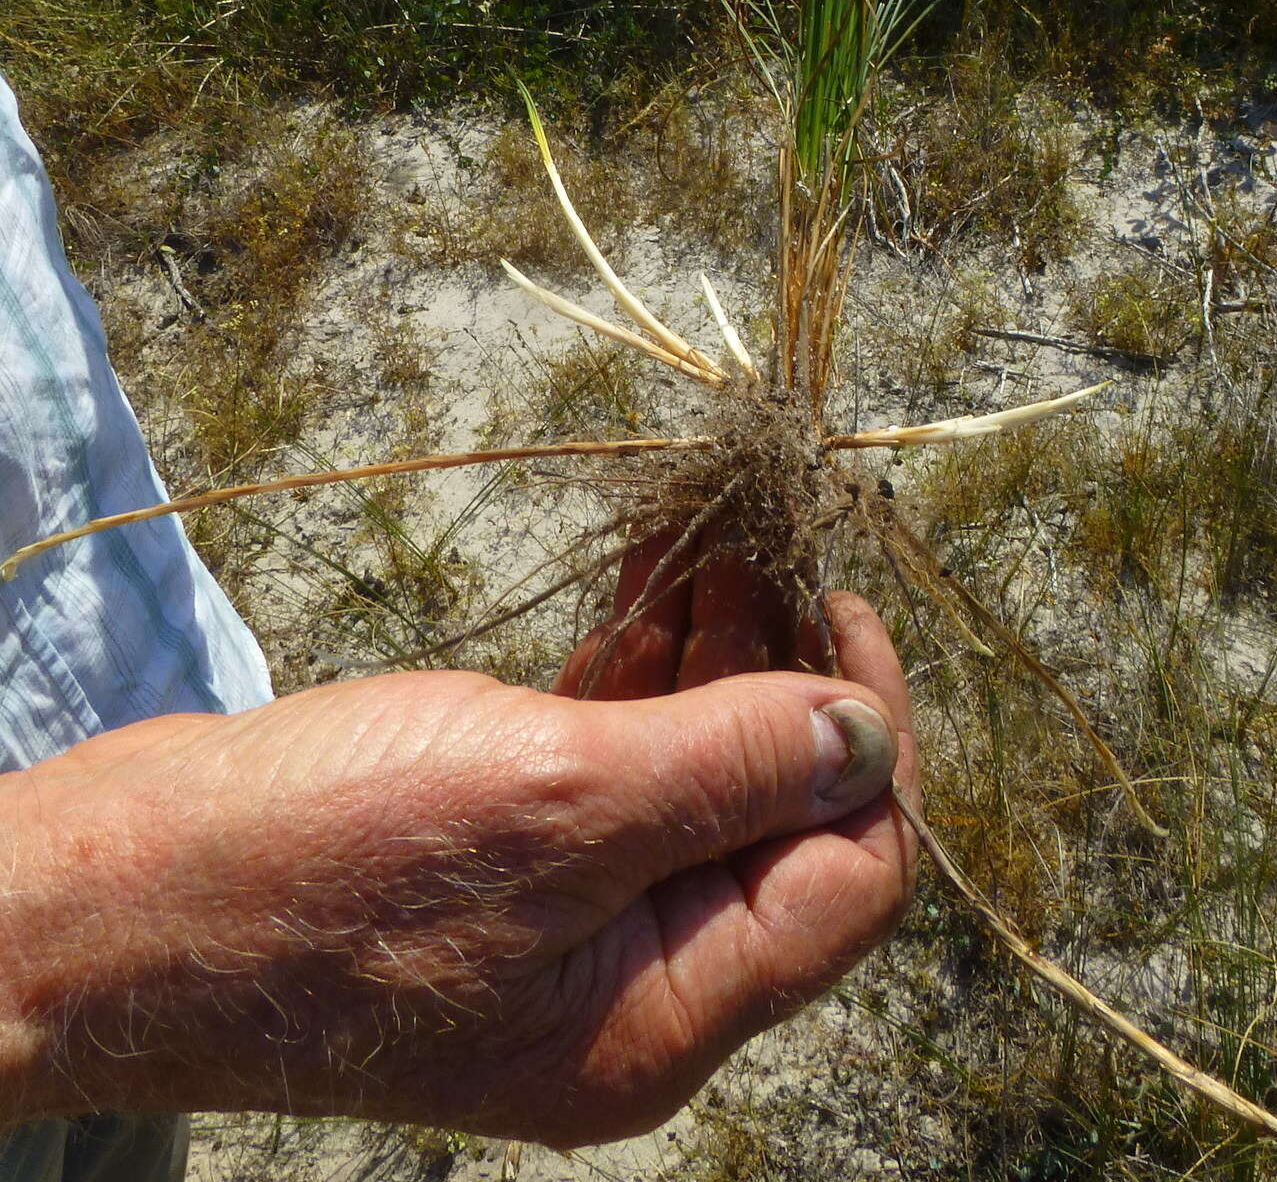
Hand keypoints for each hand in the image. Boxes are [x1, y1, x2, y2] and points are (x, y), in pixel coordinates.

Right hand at [0, 565, 914, 1146]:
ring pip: (692, 781)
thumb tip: (871, 734)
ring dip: (713, 658)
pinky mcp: (498, 865)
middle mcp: (631, 986)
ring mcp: (562, 926)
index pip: (848, 877)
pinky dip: (636, 678)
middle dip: (787, 677)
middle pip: (775, 823)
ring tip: (709, 544)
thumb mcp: (557, 800)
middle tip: (769, 551)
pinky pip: (610, 770)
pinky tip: (644, 589)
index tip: (841, 606)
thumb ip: (731, 764)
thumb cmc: (327, 861)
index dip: (870, 738)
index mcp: (665, 1015)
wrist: (120, 897)